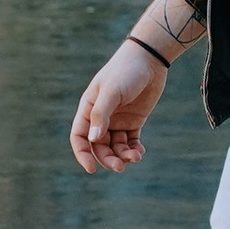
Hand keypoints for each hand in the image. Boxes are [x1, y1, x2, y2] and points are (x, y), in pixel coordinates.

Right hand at [72, 41, 169, 172]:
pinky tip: (140, 151)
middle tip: (120, 166)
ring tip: (136, 157)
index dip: (82, 154)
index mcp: (89, 108)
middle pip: (99, 146)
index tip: (91, 169)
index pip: (80, 137)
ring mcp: (118, 119)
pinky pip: (130, 141)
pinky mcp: (134, 121)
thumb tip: (93, 140)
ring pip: (115, 147)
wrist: (150, 59)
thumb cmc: (126, 71)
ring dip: (123, 155)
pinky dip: (134, 149)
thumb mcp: (111, 91)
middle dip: (108, 159)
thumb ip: (101, 115)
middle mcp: (101, 117)